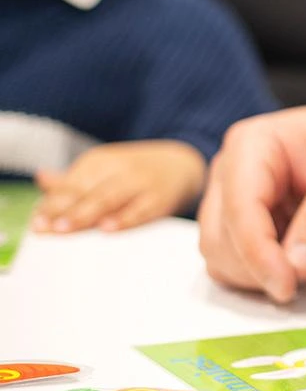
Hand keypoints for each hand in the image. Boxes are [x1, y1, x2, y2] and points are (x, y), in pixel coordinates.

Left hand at [32, 140, 205, 232]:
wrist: (184, 163)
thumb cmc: (137, 171)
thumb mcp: (105, 169)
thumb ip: (73, 180)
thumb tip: (41, 179)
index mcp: (100, 161)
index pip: (71, 185)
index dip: (51, 204)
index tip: (36, 221)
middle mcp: (119, 169)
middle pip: (87, 192)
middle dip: (64, 210)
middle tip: (45, 227)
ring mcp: (141, 184)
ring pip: (110, 199)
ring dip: (86, 214)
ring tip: (65, 228)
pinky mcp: (161, 199)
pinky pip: (141, 210)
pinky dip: (125, 219)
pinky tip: (108, 228)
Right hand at [197, 87, 305, 302]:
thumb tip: (296, 267)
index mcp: (253, 144)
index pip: (239, 209)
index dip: (257, 253)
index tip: (287, 284)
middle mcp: (236, 174)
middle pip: (220, 238)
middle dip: (255, 268)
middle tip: (300, 284)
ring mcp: (241, 203)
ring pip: (223, 257)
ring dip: (256, 277)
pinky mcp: (256, 229)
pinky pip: (242, 265)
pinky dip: (263, 278)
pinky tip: (299, 270)